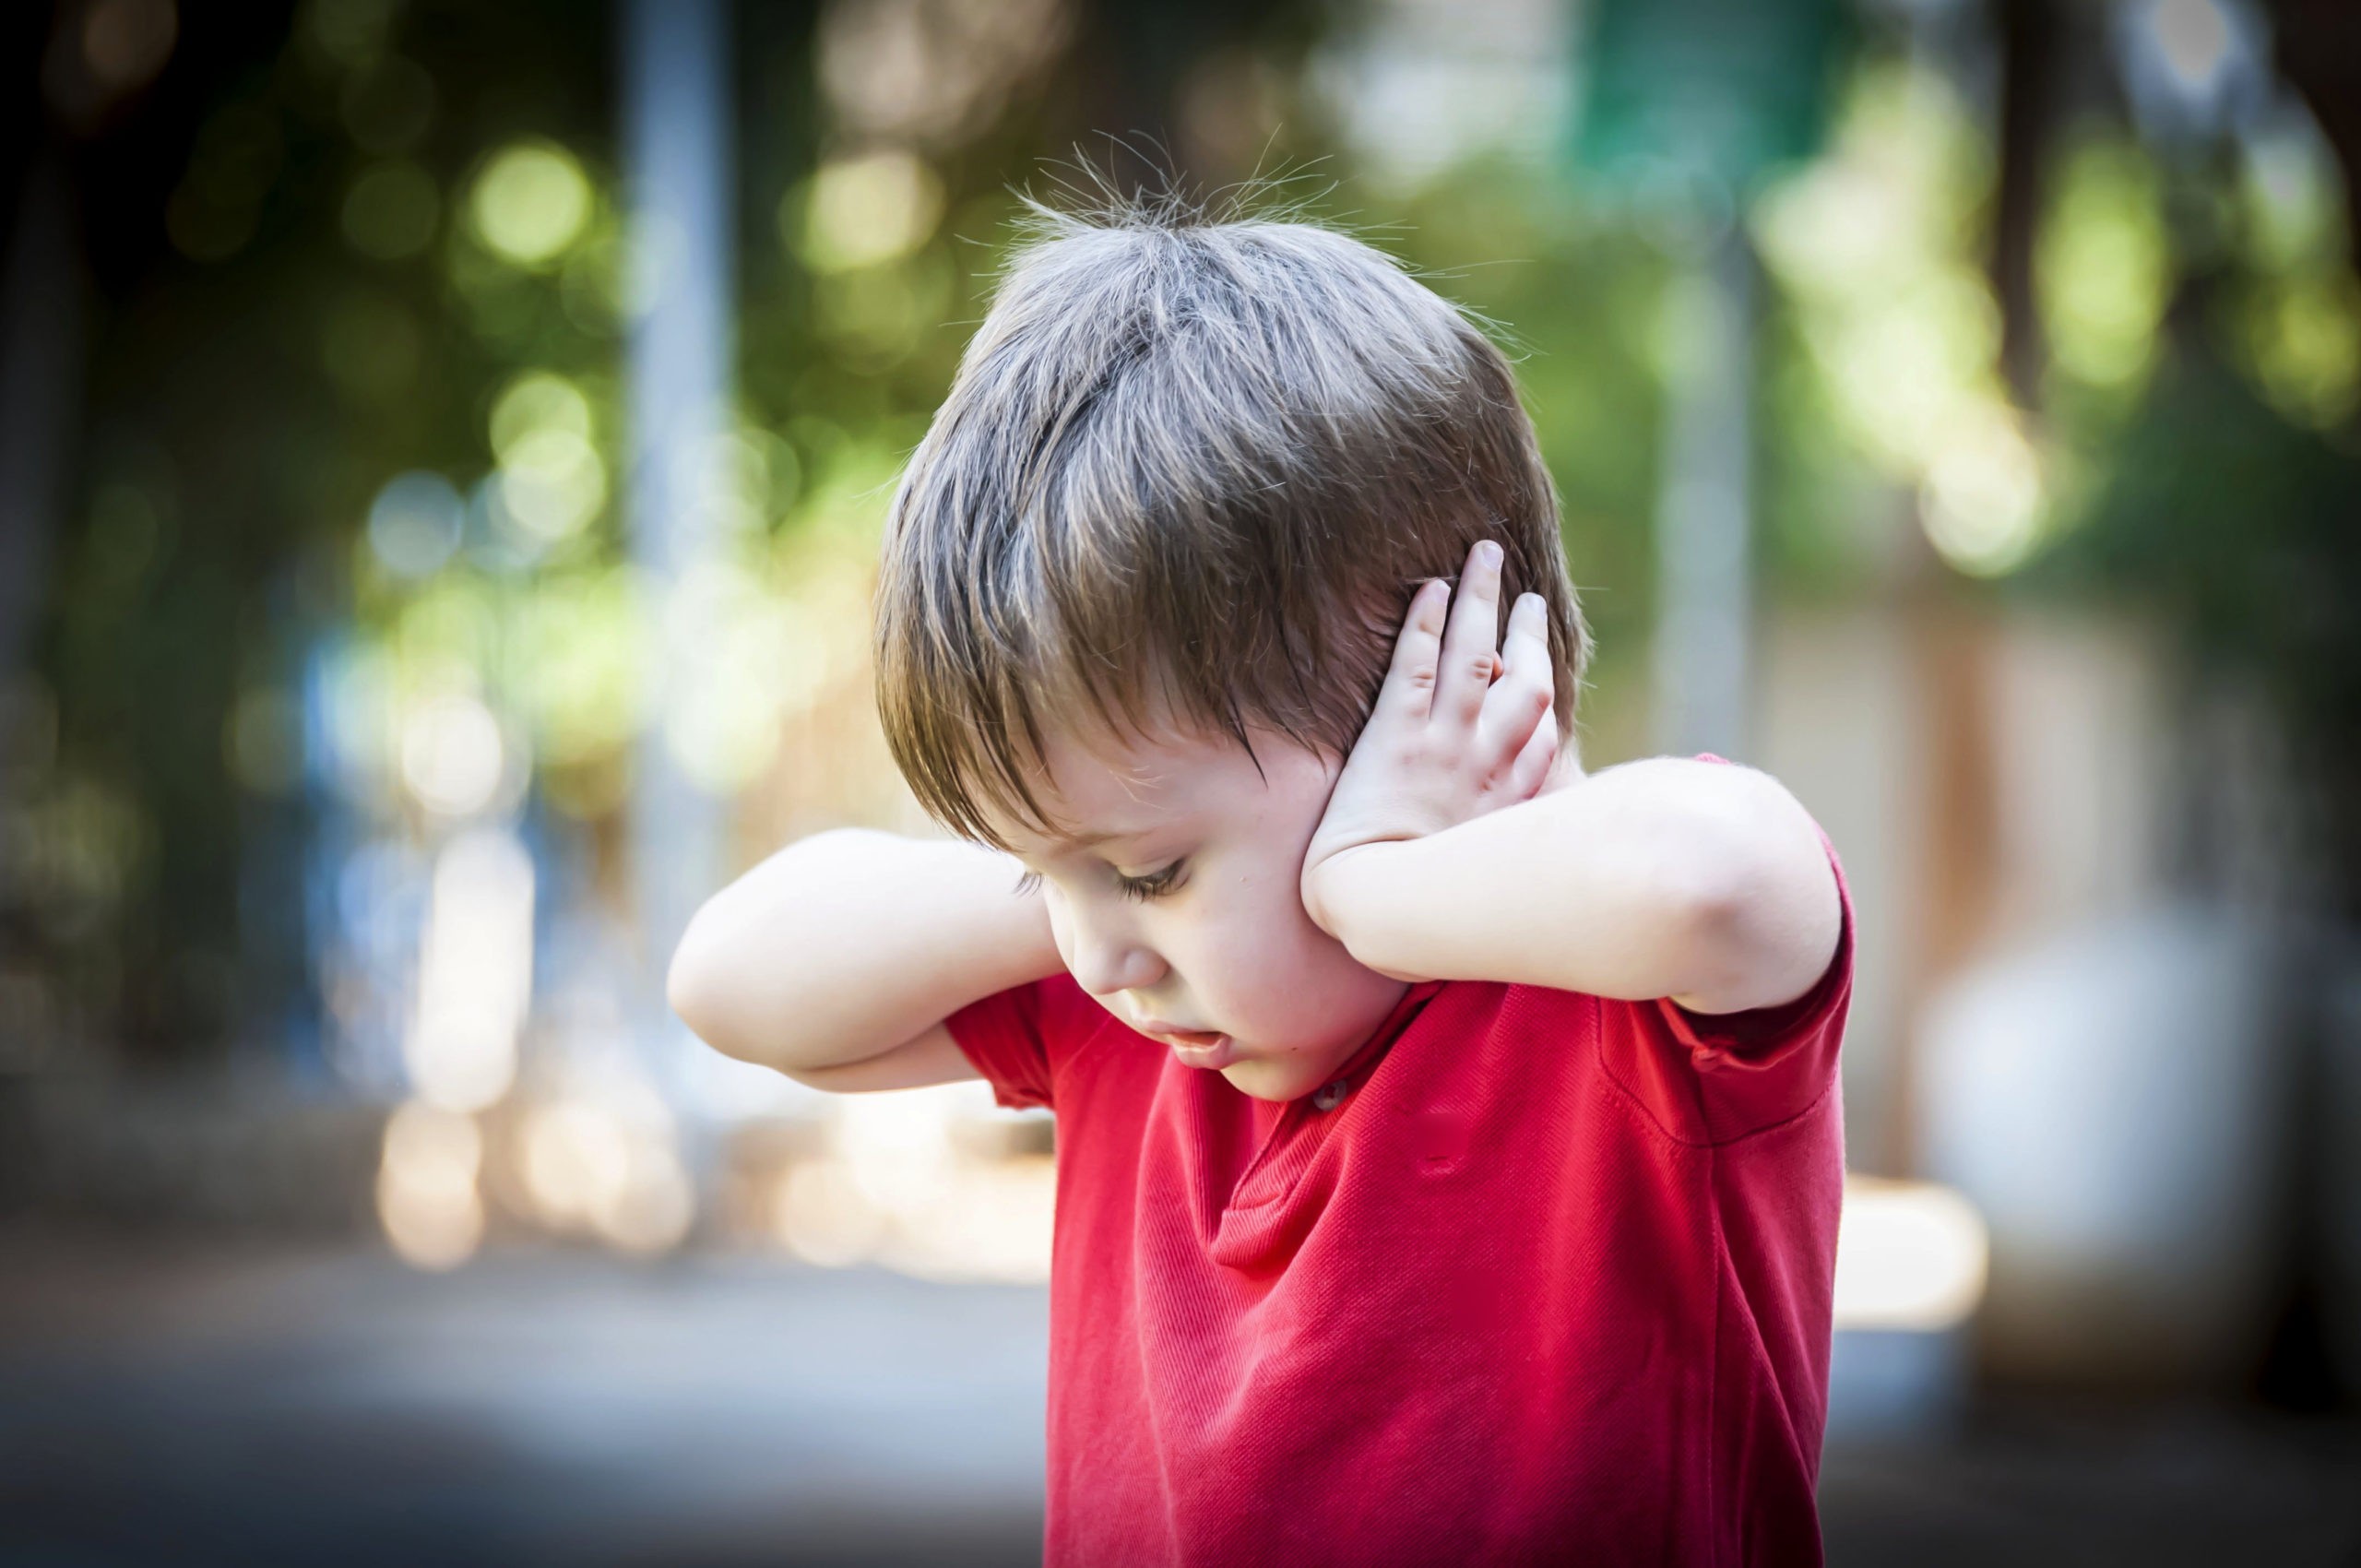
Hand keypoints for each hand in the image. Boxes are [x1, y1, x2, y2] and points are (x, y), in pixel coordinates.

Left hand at [1300, 539, 1562, 936]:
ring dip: (1481, 598)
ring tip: (1485, 553)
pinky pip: (1415, 666)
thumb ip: (1516, 851)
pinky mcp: (1395, 736)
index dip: (1544, 685)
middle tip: (1529, 591)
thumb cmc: (1431, 906)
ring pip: (1474, 653)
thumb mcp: (1494, 881)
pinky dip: (1424, 623)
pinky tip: (1430, 588)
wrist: (1379, 908)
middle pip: (1523, 676)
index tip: (1542, 660)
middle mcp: (1489, 758)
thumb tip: (1532, 849)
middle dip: (1527, 628)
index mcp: (1514, 794)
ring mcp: (1445, 742)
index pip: (1542, 728)